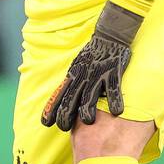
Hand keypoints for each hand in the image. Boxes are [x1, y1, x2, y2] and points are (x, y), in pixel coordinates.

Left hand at [41, 2, 142, 130]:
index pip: (59, 96)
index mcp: (73, 77)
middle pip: (70, 99)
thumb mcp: (77, 68)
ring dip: (87, 110)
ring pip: (89, 95)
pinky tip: (117, 112)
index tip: (46, 123)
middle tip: (65, 128)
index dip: (51, 110)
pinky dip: (114, 100)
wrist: (109, 36)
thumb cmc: (92, 56)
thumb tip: (62, 103)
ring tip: (88, 121)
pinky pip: (113, 88)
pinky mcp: (113, 71)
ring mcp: (97, 75)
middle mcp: (82, 77)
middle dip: (66, 115)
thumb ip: (71, 84)